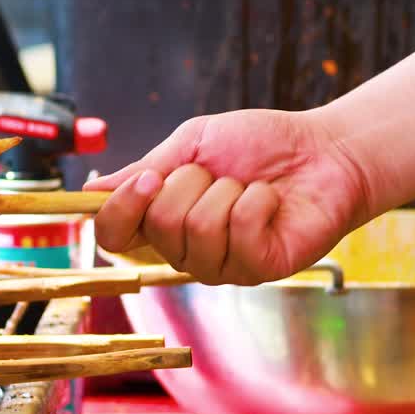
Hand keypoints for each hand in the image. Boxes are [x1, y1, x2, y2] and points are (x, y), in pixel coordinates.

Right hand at [83, 108, 373, 284]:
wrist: (323, 149)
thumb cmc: (258, 146)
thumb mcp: (191, 144)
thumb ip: (143, 169)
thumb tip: (91, 190)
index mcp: (160, 224)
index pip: (112, 238)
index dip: (121, 209)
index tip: (149, 177)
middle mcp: (183, 252)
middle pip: (157, 226)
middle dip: (192, 182)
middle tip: (221, 174)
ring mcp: (220, 266)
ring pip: (197, 229)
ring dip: (228, 191)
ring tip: (249, 188)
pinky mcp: (258, 269)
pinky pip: (238, 231)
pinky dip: (258, 201)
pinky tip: (271, 202)